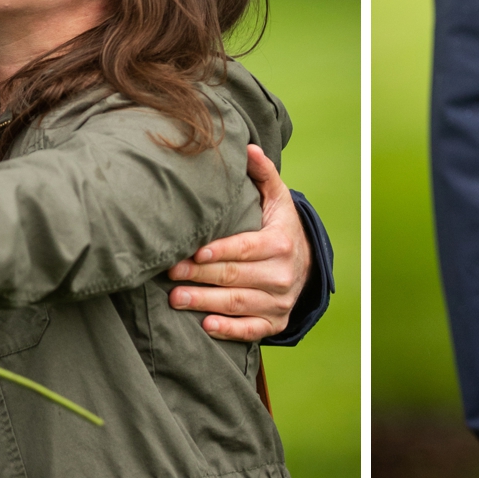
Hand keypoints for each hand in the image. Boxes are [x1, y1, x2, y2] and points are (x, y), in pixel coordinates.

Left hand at [165, 145, 311, 340]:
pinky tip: (206, 325)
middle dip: (201, 276)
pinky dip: (230, 330)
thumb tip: (248, 147)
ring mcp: (280, 302)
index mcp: (280, 243)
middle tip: (171, 273)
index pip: (246, 248)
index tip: (194, 251)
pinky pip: (252, 330)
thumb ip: (263, 174)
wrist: (307, 264)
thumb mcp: (278, 199)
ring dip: (206, 302)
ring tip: (176, 298)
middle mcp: (283, 275)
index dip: (221, 251)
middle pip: (236, 277)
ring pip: (239, 304)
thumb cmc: (280, 227)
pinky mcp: (275, 322)